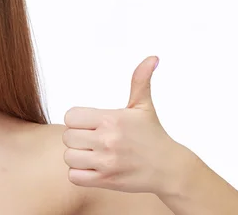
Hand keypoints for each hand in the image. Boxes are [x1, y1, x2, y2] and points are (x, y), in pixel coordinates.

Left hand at [62, 56, 187, 195]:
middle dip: (77, 137)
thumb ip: (140, 80)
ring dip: (77, 156)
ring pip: (69, 157)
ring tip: (92, 153)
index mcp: (111, 119)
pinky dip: (80, 173)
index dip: (77, 119)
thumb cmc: (153, 135)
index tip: (89, 123)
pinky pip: (74, 176)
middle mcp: (107, 140)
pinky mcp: (106, 180)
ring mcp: (106, 162)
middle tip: (92, 138)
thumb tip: (152, 58)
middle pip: (67, 136)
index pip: (71, 116)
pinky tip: (93, 166)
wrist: (169, 168)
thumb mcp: (144, 106)